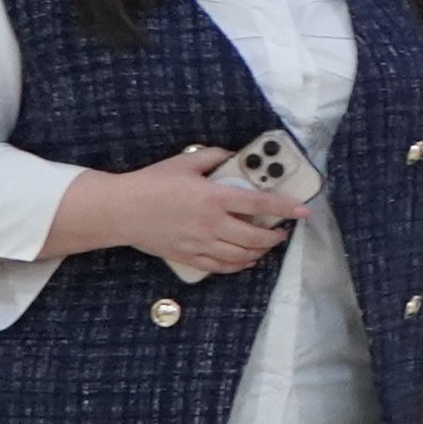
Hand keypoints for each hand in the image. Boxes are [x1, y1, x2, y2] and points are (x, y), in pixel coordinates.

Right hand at [85, 146, 302, 279]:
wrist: (119, 210)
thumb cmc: (150, 183)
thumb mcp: (184, 162)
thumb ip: (213, 157)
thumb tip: (233, 156)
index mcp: (214, 198)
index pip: (260, 204)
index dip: (285, 208)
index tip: (303, 211)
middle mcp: (212, 224)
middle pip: (255, 236)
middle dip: (274, 236)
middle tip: (281, 232)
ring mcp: (200, 243)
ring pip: (241, 255)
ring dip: (259, 252)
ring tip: (266, 246)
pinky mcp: (188, 256)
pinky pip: (220, 267)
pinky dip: (238, 266)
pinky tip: (246, 261)